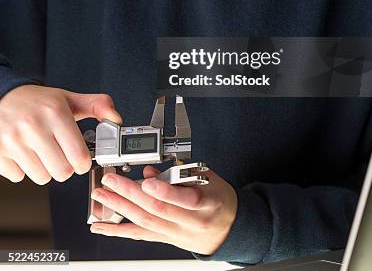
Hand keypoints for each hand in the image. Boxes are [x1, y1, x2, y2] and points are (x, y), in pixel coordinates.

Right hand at [0, 84, 121, 183]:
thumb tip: (116, 119)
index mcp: (54, 113)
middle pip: (62, 172)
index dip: (83, 161)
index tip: (80, 158)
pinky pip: (18, 177)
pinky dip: (23, 169)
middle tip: (60, 154)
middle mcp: (33, 126)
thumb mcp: (68, 99)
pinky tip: (24, 153)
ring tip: (42, 151)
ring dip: (44, 169)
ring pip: (41, 177)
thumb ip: (97, 105)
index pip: (79, 156)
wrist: (1, 96)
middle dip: (65, 166)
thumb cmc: (36, 101)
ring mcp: (14, 141)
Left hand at [89, 165, 237, 255]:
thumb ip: (180, 173)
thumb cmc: (219, 199)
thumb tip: (150, 171)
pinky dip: (118, 230)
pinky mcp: (166, 239)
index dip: (164, 190)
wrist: (229, 229)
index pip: (184, 199)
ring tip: (102, 195)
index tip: (146, 180)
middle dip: (130, 193)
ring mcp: (176, 233)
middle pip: (156, 209)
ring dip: (119, 208)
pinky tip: (102, 226)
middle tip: (111, 180)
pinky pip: (140, 235)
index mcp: (206, 202)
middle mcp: (190, 221)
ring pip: (144, 222)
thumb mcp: (208, 178)